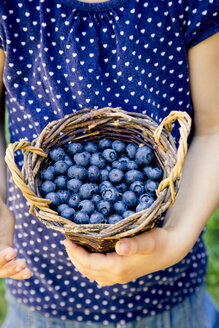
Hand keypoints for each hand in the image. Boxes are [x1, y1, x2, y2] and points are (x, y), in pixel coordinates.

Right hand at [0, 200, 31, 278]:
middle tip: (12, 252)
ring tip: (23, 264)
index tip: (9, 250)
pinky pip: (11, 270)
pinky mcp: (6, 257)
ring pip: (1, 270)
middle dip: (1, 260)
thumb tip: (3, 218)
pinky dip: (19, 273)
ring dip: (12, 269)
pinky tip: (28, 273)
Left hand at [63, 218, 195, 285]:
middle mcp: (116, 276)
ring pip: (91, 274)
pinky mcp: (121, 275)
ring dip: (80, 262)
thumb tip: (119, 247)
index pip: (88, 263)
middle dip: (74, 256)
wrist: (170, 250)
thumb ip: (133, 244)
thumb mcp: (147, 240)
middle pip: (86, 269)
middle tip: (66, 241)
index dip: (75, 252)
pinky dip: (89, 266)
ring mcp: (118, 277)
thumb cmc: (158, 241)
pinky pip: (98, 275)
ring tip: (73, 247)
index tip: (66, 239)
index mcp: (118, 267)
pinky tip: (88, 256)